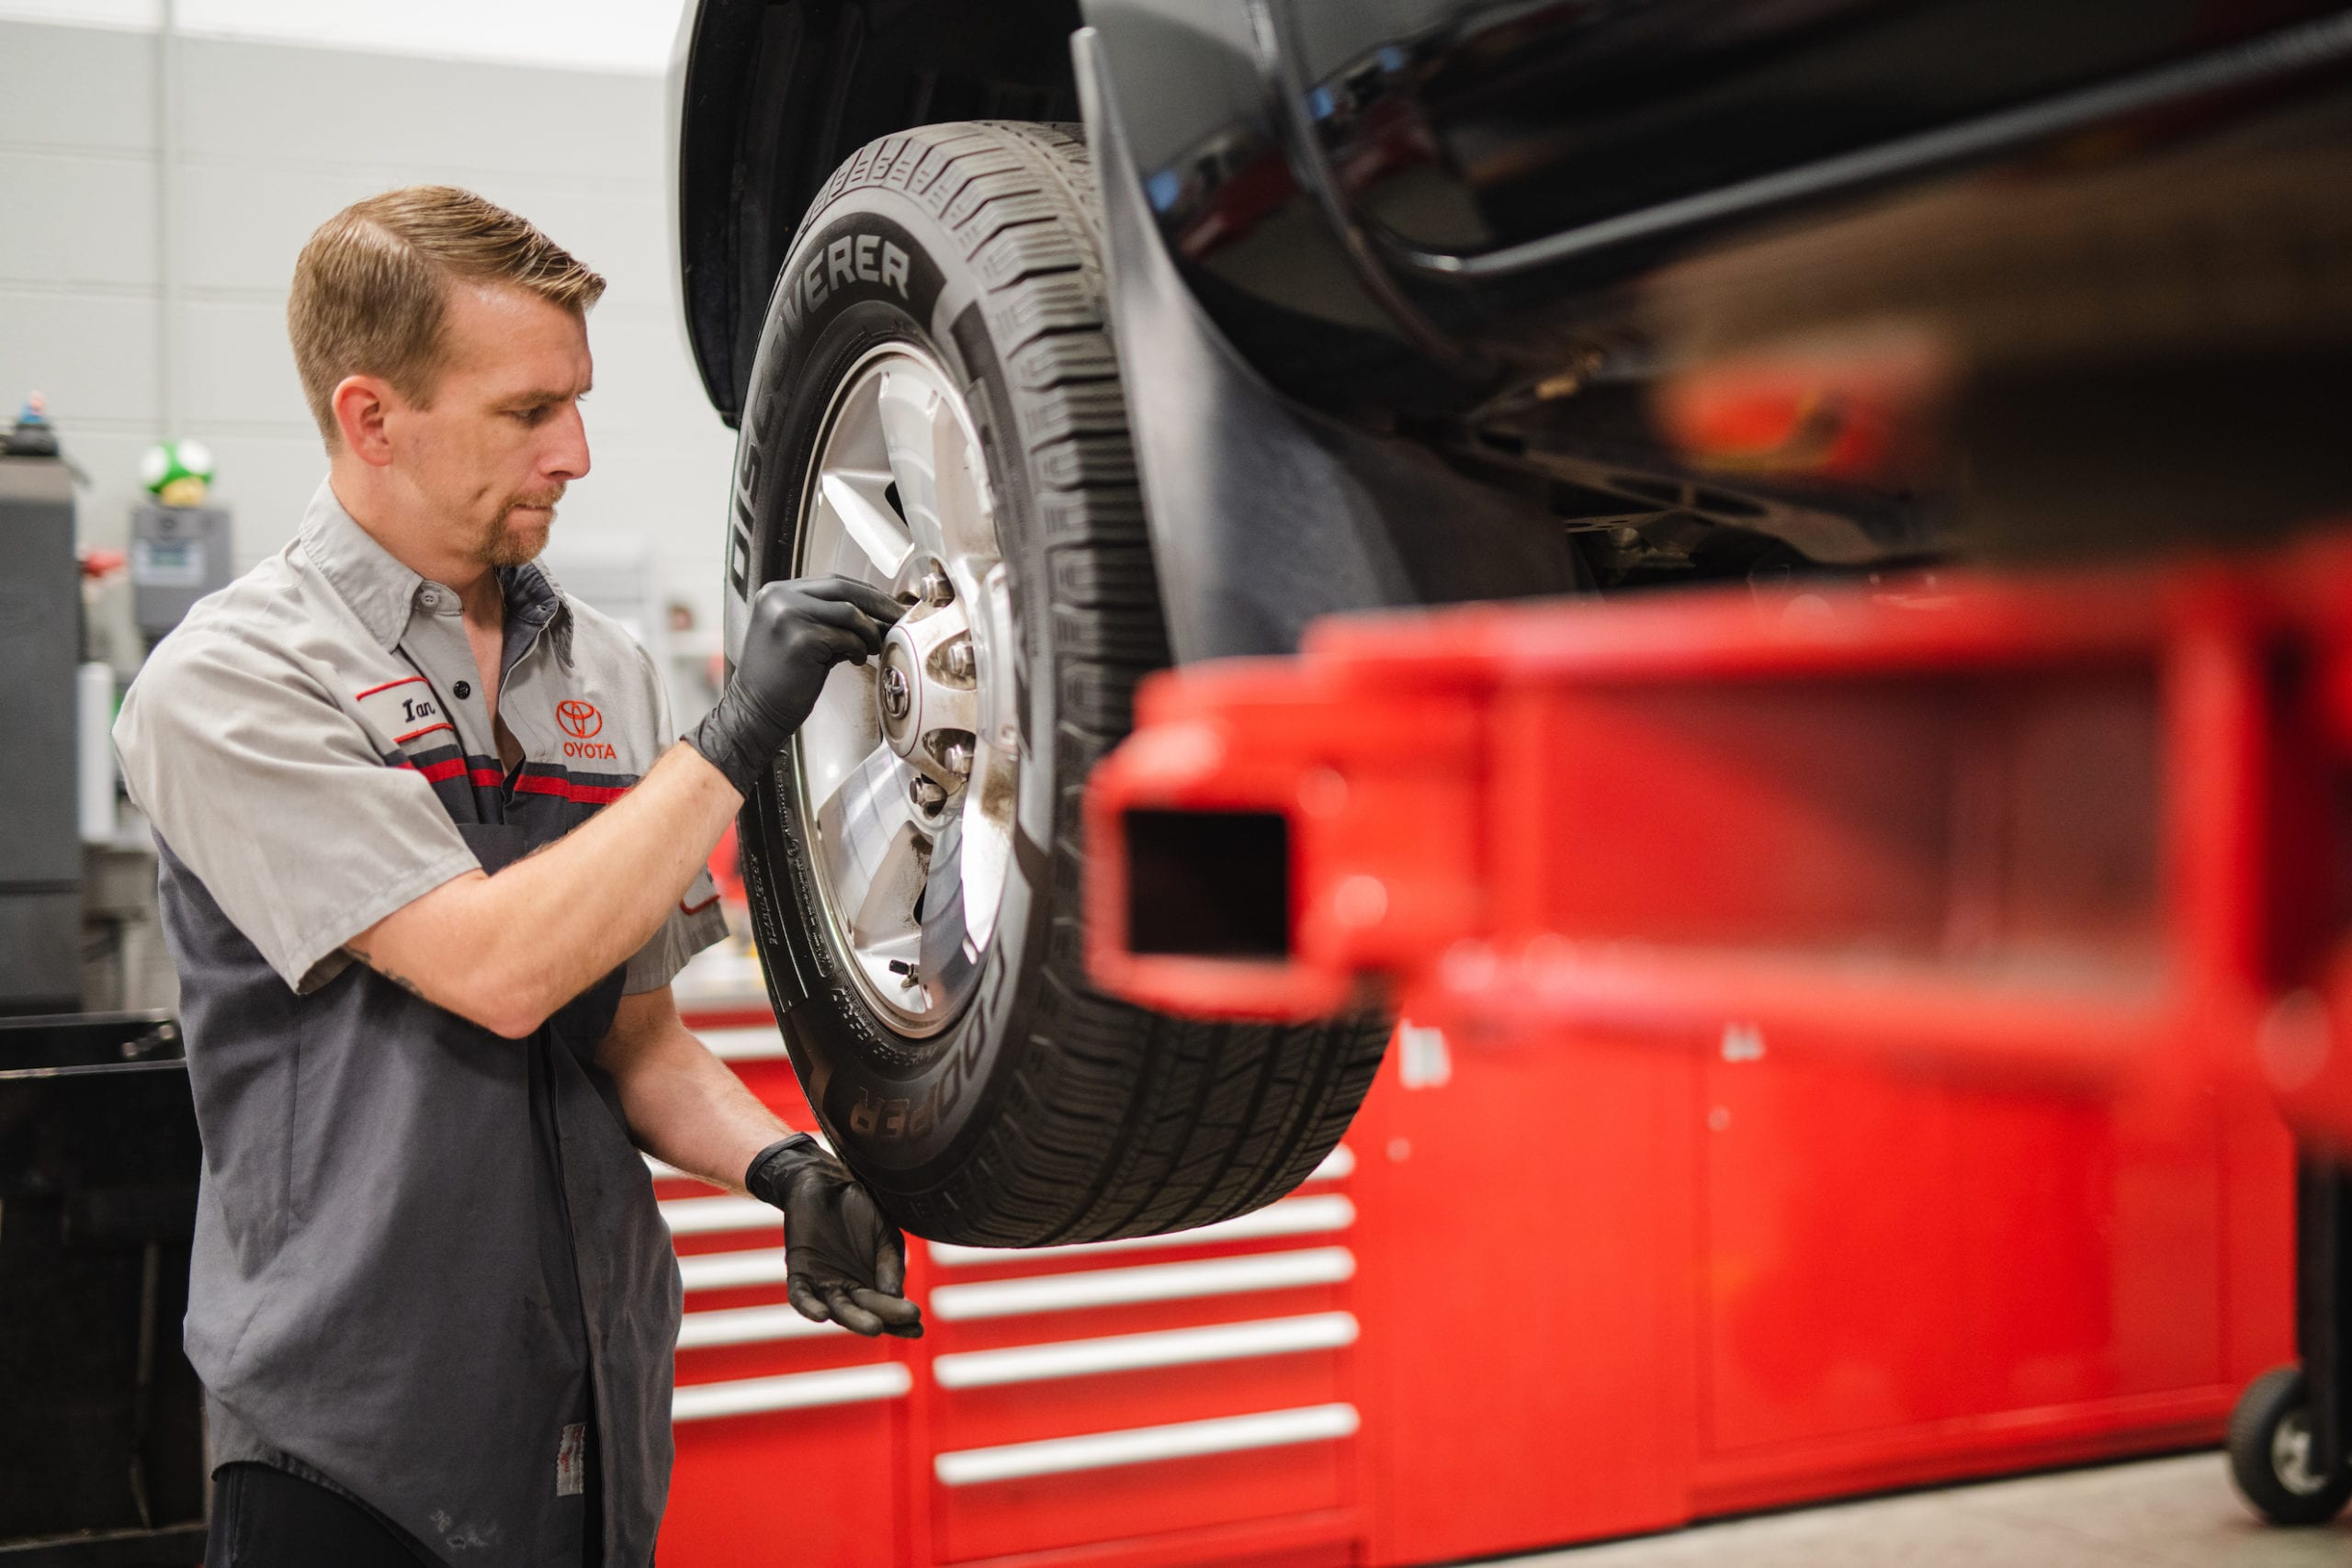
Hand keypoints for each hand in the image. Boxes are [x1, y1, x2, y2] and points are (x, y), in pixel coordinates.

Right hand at [685, 576, 904, 797]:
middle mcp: (779, 597)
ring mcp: (788, 615)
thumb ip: (830, 620)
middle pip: (842, 588)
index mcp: (777, 593)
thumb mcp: (800, 637)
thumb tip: (876, 614)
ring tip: (873, 646)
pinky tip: (856, 660)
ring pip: (849, 612)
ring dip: (869, 630)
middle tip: (899, 617)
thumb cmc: (780, 681)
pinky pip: (846, 637)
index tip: (888, 604)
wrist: (754, 713)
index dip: (865, 592)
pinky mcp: (800, 639)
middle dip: (878, 603)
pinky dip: (858, 649)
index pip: (831, 582)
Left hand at [744, 1134, 923, 1337]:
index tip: (918, 1329)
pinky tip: (821, 1315)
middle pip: (864, 1311)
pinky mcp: (799, 1272)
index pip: (886, 1308)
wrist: (827, 1179)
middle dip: (883, 1319)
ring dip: (853, 1319)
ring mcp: (823, 1282)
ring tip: (874, 1328)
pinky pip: (801, 1295)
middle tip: (903, 1324)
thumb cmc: (860, 1206)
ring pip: (837, 1308)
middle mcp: (848, 1287)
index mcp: (872, 1281)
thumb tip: (896, 1296)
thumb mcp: (886, 1234)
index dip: (901, 1321)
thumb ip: (890, 1264)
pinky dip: (809, 1307)